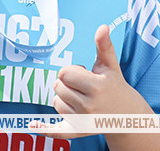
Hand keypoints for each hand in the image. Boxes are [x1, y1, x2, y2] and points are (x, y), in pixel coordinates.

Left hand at [31, 25, 145, 139]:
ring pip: (56, 102)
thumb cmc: (115, 86)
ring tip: (82, 98)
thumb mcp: (111, 66)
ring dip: (64, 98)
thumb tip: (102, 27)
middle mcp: (89, 106)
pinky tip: (32, 125)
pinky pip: (56, 130)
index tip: (84, 74)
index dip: (72, 71)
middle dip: (67, 84)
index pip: (64, 73)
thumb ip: (104, 46)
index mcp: (96, 87)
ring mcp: (83, 120)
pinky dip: (44, 128)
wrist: (127, 116)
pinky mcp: (78, 131)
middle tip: (84, 87)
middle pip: (58, 86)